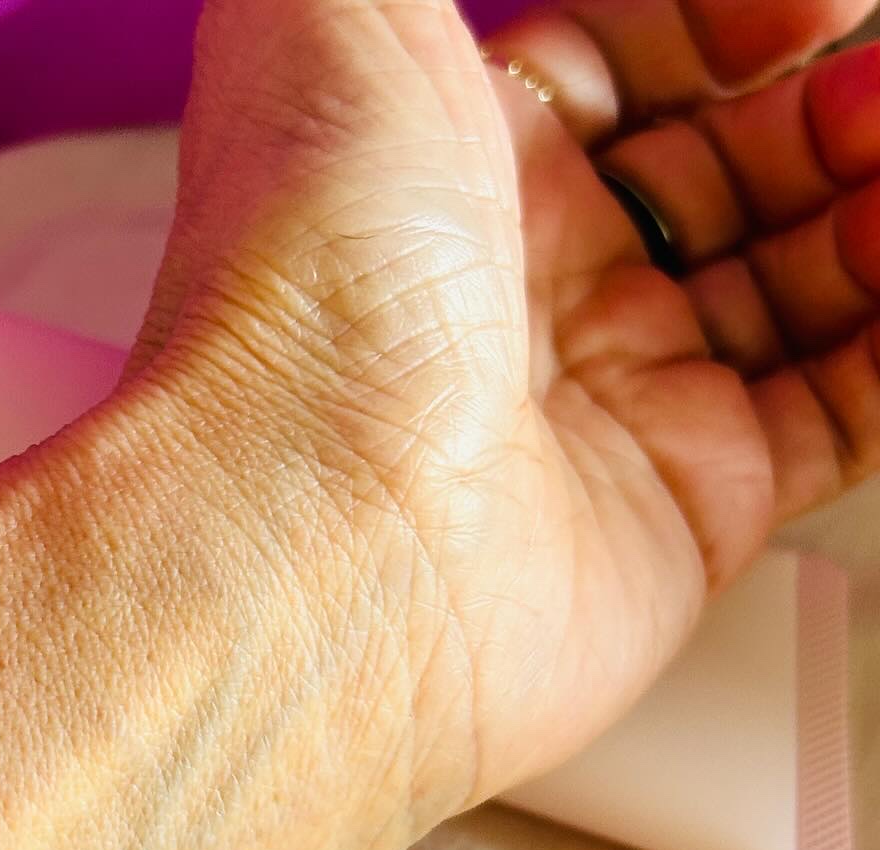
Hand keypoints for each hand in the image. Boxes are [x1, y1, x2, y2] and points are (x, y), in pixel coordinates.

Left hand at [129, 0, 879, 805]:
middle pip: (729, 169)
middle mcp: (530, 283)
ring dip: (875, 215)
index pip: (628, 65)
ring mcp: (610, 395)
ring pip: (799, 283)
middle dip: (826, 114)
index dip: (728, 20)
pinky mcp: (685, 505)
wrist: (312, 524)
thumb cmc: (301, 281)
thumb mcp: (328, 14)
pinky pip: (837, 414)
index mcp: (455, 164)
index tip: (808, 5)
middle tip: (873, 98)